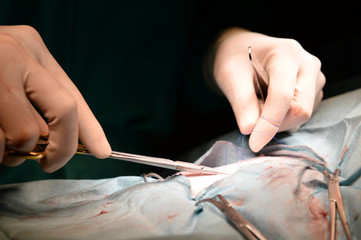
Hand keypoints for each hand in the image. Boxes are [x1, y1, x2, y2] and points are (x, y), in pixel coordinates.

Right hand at [0, 25, 110, 171]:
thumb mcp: (11, 76)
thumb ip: (35, 102)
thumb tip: (57, 142)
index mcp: (32, 49)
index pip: (73, 95)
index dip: (90, 127)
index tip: (103, 151)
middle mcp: (16, 54)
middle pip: (64, 112)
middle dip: (62, 148)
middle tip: (48, 162)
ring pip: (25, 135)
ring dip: (13, 151)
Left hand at [213, 28, 324, 151]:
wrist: (243, 51)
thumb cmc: (235, 60)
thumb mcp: (230, 77)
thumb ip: (241, 103)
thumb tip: (250, 129)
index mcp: (286, 53)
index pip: (283, 96)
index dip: (269, 123)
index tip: (254, 143)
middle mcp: (307, 64)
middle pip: (300, 109)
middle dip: (274, 124)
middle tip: (250, 121)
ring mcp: (315, 78)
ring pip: (300, 116)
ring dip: (276, 121)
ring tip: (258, 102)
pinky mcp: (314, 91)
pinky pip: (300, 116)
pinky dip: (281, 118)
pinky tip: (268, 103)